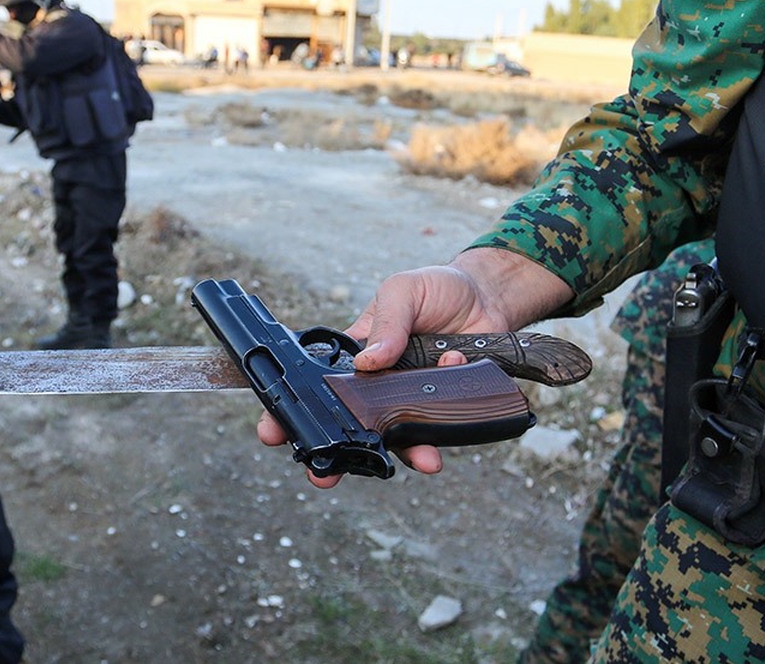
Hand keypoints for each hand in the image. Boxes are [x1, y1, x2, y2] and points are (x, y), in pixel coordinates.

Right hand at [256, 248, 572, 486]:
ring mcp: (412, 399)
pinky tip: (455, 370)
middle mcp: (380, 384)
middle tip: (324, 475)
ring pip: (400, 437)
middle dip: (336, 454)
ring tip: (424, 462)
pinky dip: (451, 416)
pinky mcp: (444, 407)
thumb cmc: (436, 289)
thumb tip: (369, 362)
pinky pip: (442, 425)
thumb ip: (386, 324)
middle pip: (352, 425)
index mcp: (355, 354)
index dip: (292, 410)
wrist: (490, 298)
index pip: (316, 385)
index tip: (273, 431)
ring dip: (409, 453)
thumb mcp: (401, 291)